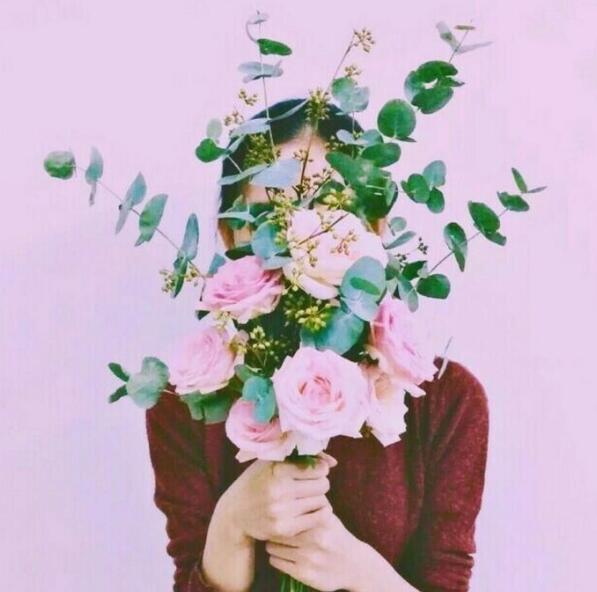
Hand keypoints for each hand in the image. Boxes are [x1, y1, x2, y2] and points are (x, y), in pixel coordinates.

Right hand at [217, 452, 336, 544]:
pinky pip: (318, 519)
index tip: (313, 471)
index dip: (319, 469)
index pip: (318, 469)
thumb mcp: (273, 461)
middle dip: (320, 483)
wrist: (235, 513)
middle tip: (311, 485)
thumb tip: (333, 463)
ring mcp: (282, 511)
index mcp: (277, 469)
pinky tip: (309, 509)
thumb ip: (304, 457)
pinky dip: (319, 512)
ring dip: (318, 498)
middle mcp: (279, 490)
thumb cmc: (258, 480)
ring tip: (307, 497)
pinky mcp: (284, 529)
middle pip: (323, 485)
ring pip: (321, 501)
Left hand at [265, 508, 369, 591]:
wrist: (354, 566)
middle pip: (278, 529)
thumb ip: (313, 504)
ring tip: (277, 542)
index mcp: (319, 521)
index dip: (279, 513)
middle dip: (273, 529)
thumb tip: (292, 486)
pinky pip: (276, 562)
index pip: (288, 513)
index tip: (276, 512)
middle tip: (273, 527)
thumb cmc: (337, 536)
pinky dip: (276, 557)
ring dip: (272, 544)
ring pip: (273, 547)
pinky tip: (282, 554)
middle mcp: (314, 539)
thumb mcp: (329, 518)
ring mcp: (308, 557)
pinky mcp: (303, 574)